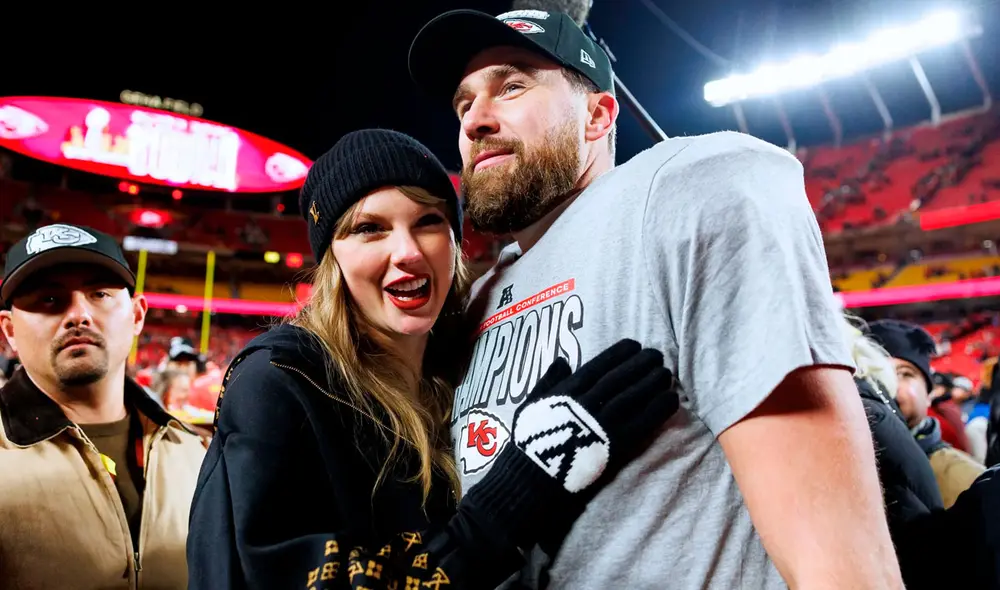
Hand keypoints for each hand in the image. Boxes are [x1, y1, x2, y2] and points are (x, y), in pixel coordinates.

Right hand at [462, 339, 677, 551]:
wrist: (531, 483)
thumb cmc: (528, 445)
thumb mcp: (530, 406)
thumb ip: (548, 382)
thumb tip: (563, 360)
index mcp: (565, 393)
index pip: (597, 367)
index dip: (618, 354)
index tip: (634, 344)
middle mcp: (586, 405)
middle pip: (619, 379)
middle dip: (640, 365)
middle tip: (656, 355)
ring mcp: (602, 426)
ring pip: (633, 397)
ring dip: (653, 383)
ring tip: (666, 373)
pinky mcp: (615, 447)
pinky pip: (642, 424)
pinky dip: (659, 410)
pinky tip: (672, 399)